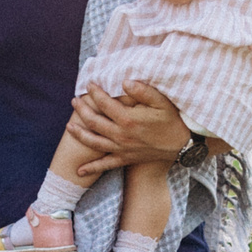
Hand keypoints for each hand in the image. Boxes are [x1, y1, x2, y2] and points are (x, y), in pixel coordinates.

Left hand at [65, 81, 194, 174]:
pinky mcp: (125, 159)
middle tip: (74, 101)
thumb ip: (143, 91)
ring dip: (79, 134)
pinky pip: (105, 165)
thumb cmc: (172, 120)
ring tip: (69, 126)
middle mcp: (121, 135)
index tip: (89, 85)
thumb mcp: (161, 101)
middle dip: (81, 110)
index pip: (104, 103)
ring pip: (93, 142)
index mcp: (128, 119)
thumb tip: (124, 81)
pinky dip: (91, 168)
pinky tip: (79, 170)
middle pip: (94, 121)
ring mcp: (121, 149)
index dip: (95, 93)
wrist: (182, 144)